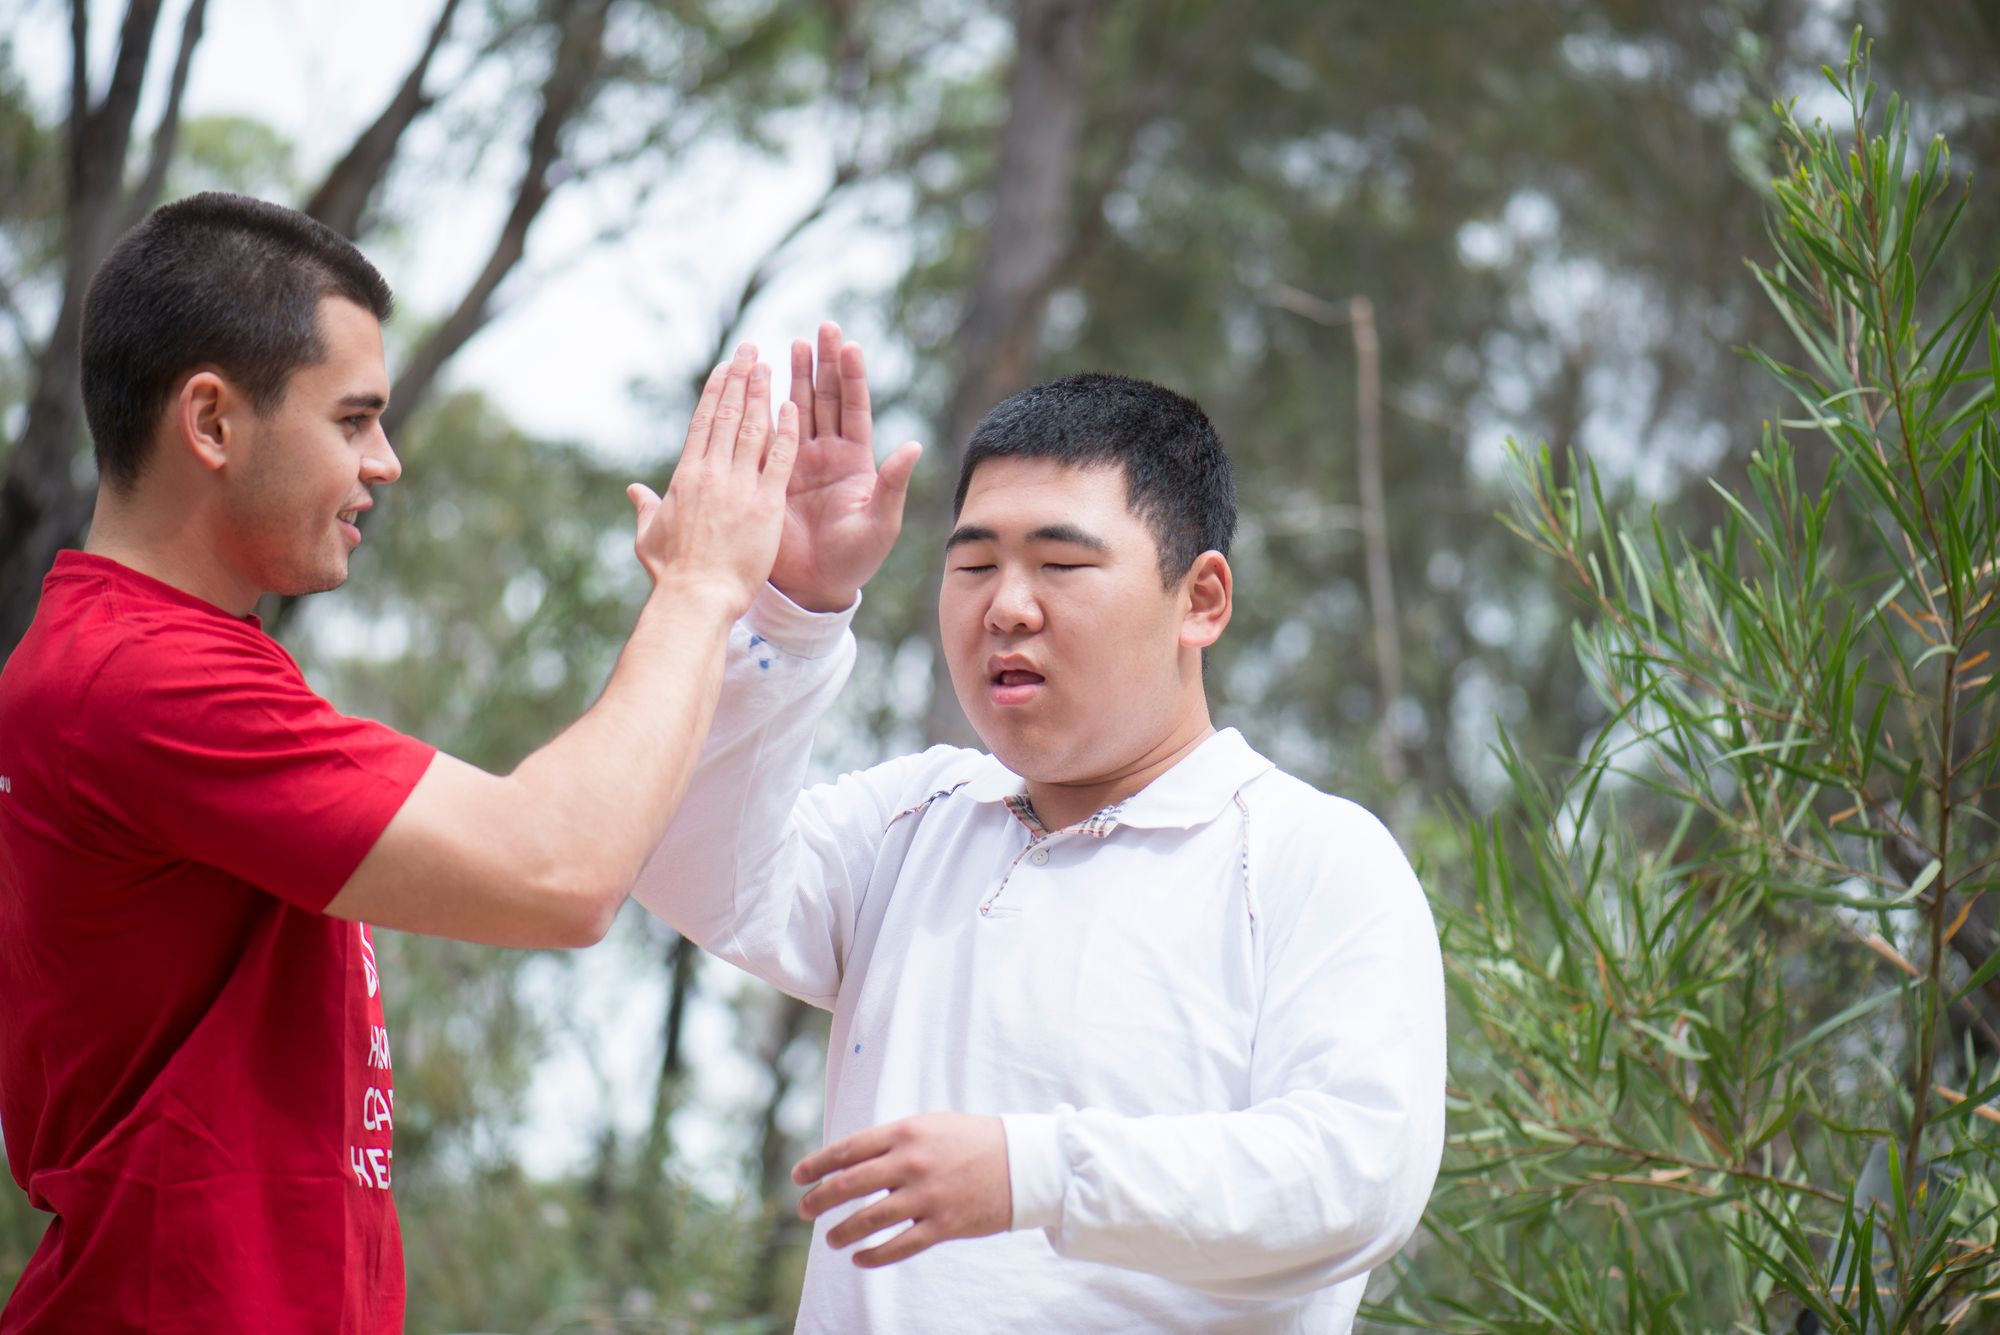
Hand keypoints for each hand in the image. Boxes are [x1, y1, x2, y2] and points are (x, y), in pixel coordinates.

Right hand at [627, 344, 797, 616]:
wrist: (697, 598)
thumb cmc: (671, 574)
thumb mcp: (649, 536)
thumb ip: (647, 507)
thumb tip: (634, 490)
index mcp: (685, 476)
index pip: (703, 423)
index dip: (716, 392)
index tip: (725, 369)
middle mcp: (711, 472)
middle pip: (728, 415)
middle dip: (740, 379)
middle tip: (751, 351)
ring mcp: (739, 485)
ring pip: (752, 427)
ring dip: (762, 393)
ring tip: (770, 365)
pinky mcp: (765, 503)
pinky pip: (778, 458)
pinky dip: (786, 431)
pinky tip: (793, 406)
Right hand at [769, 322, 922, 612]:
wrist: (815, 587)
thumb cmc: (856, 560)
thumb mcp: (881, 524)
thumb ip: (893, 484)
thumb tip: (914, 445)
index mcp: (857, 462)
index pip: (854, 409)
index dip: (852, 377)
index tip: (850, 345)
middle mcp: (828, 455)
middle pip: (827, 398)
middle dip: (825, 363)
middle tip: (824, 328)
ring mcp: (799, 462)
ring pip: (799, 409)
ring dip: (798, 376)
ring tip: (795, 342)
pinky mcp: (773, 475)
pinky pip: (769, 434)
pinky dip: (766, 408)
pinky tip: (762, 382)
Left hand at [792, 1112, 1010, 1266]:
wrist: (1023, 1162)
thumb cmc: (973, 1141)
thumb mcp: (931, 1126)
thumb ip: (894, 1140)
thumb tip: (854, 1159)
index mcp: (905, 1133)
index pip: (847, 1149)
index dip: (817, 1164)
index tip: (799, 1176)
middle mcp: (911, 1163)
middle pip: (848, 1185)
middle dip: (818, 1200)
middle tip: (804, 1209)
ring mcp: (926, 1196)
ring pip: (867, 1220)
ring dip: (841, 1232)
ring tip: (830, 1239)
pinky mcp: (943, 1225)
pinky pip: (898, 1246)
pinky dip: (873, 1256)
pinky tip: (860, 1259)